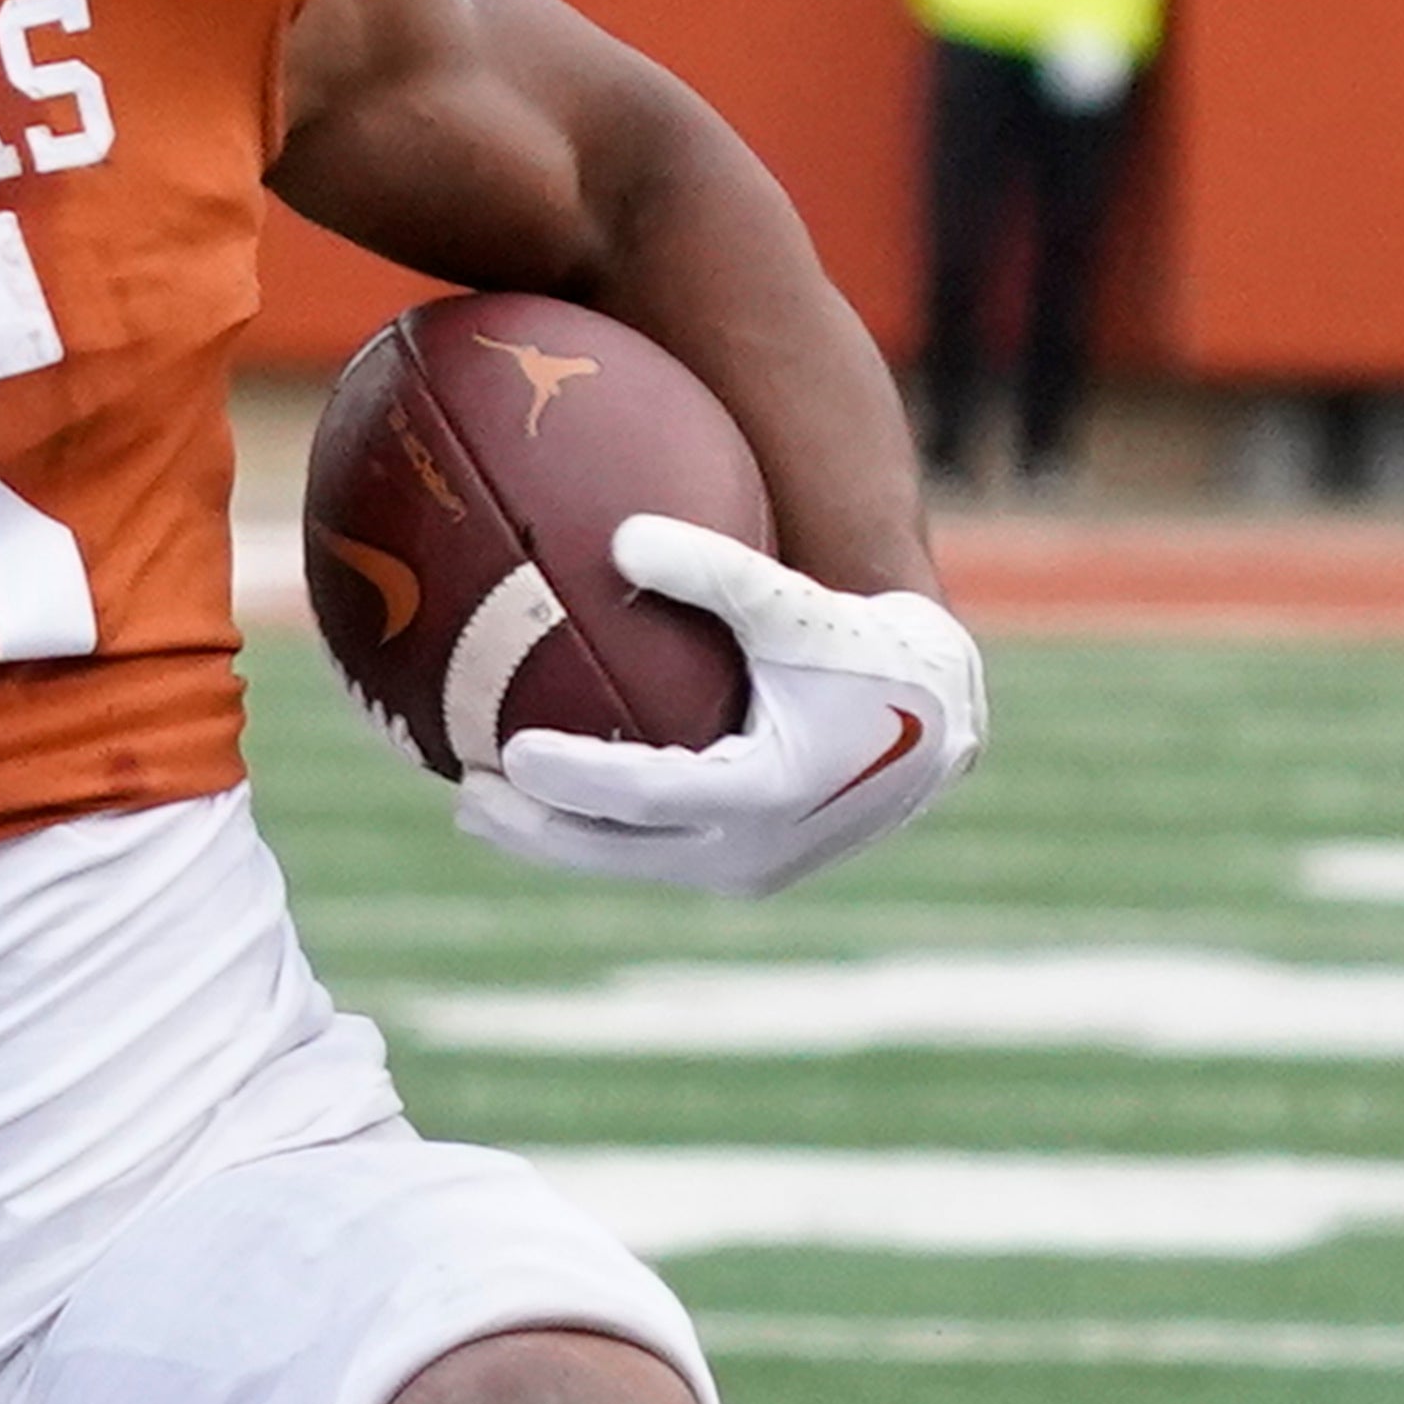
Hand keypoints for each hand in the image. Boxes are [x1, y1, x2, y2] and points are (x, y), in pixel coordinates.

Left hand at [457, 514, 984, 897]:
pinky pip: (650, 852)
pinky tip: (531, 799)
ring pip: (629, 861)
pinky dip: (591, 830)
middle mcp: (759, 847)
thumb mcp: (796, 604)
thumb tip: (622, 537)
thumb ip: (716, 570)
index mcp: (772, 790)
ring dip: (552, 840)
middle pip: (622, 849)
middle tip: (464, 794)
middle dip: (537, 830)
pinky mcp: (745, 866)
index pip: (650, 793)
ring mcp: (750, 866)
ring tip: (475, 808)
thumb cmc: (865, 647)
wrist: (938, 711)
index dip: (578, 777)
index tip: (510, 750)